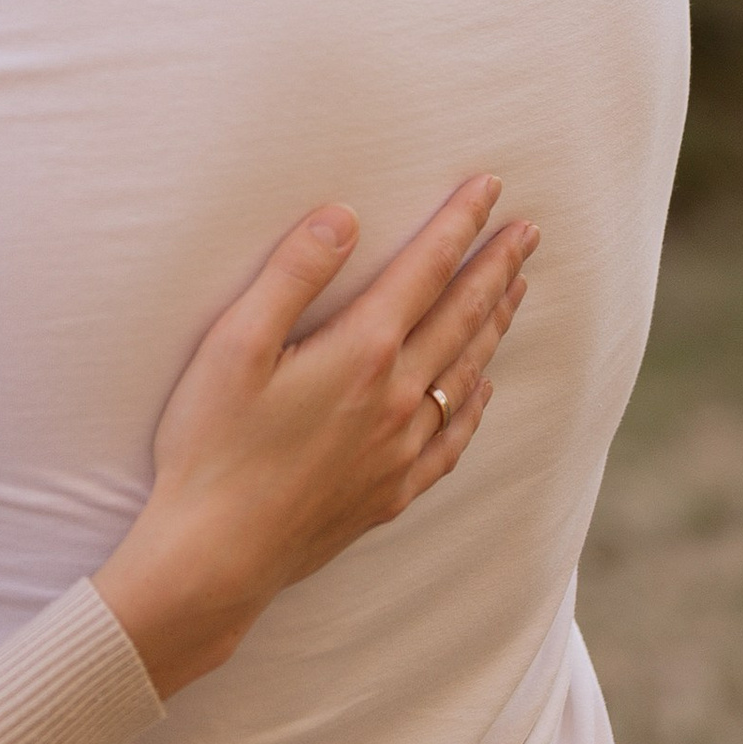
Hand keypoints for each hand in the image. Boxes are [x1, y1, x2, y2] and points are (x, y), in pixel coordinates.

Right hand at [95, 178, 537, 698]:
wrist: (216, 556)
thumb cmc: (212, 444)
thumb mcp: (234, 344)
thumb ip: (292, 274)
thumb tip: (343, 217)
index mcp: (362, 353)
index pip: (426, 271)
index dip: (459, 224)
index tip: (490, 187)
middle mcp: (396, 399)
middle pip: (461, 317)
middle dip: (497, 267)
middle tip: (529, 231)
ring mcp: (400, 450)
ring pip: (466, 373)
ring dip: (495, 324)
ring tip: (517, 289)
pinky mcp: (391, 491)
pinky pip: (454, 438)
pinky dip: (476, 403)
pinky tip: (483, 388)